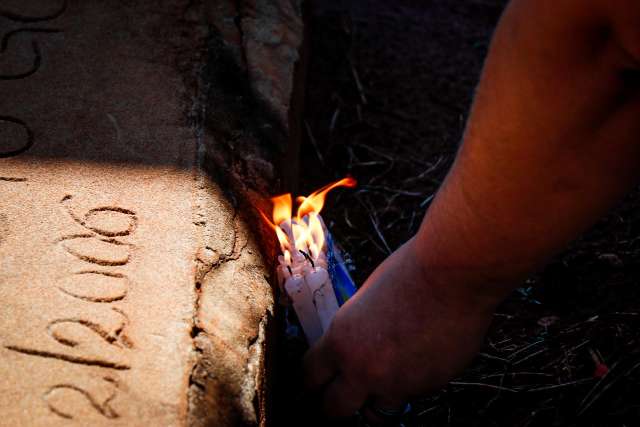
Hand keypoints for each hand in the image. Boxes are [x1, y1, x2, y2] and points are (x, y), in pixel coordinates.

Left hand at [303, 237, 494, 419]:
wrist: (452, 275)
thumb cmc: (409, 274)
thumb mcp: (364, 299)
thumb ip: (354, 331)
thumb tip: (352, 347)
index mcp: (341, 340)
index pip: (310, 378)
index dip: (311, 383)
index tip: (315, 385)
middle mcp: (363, 369)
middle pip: (333, 409)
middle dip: (334, 405)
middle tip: (340, 399)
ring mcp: (396, 383)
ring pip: (376, 416)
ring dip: (375, 404)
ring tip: (382, 386)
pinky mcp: (428, 387)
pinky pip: (411, 398)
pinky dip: (410, 388)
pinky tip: (418, 363)